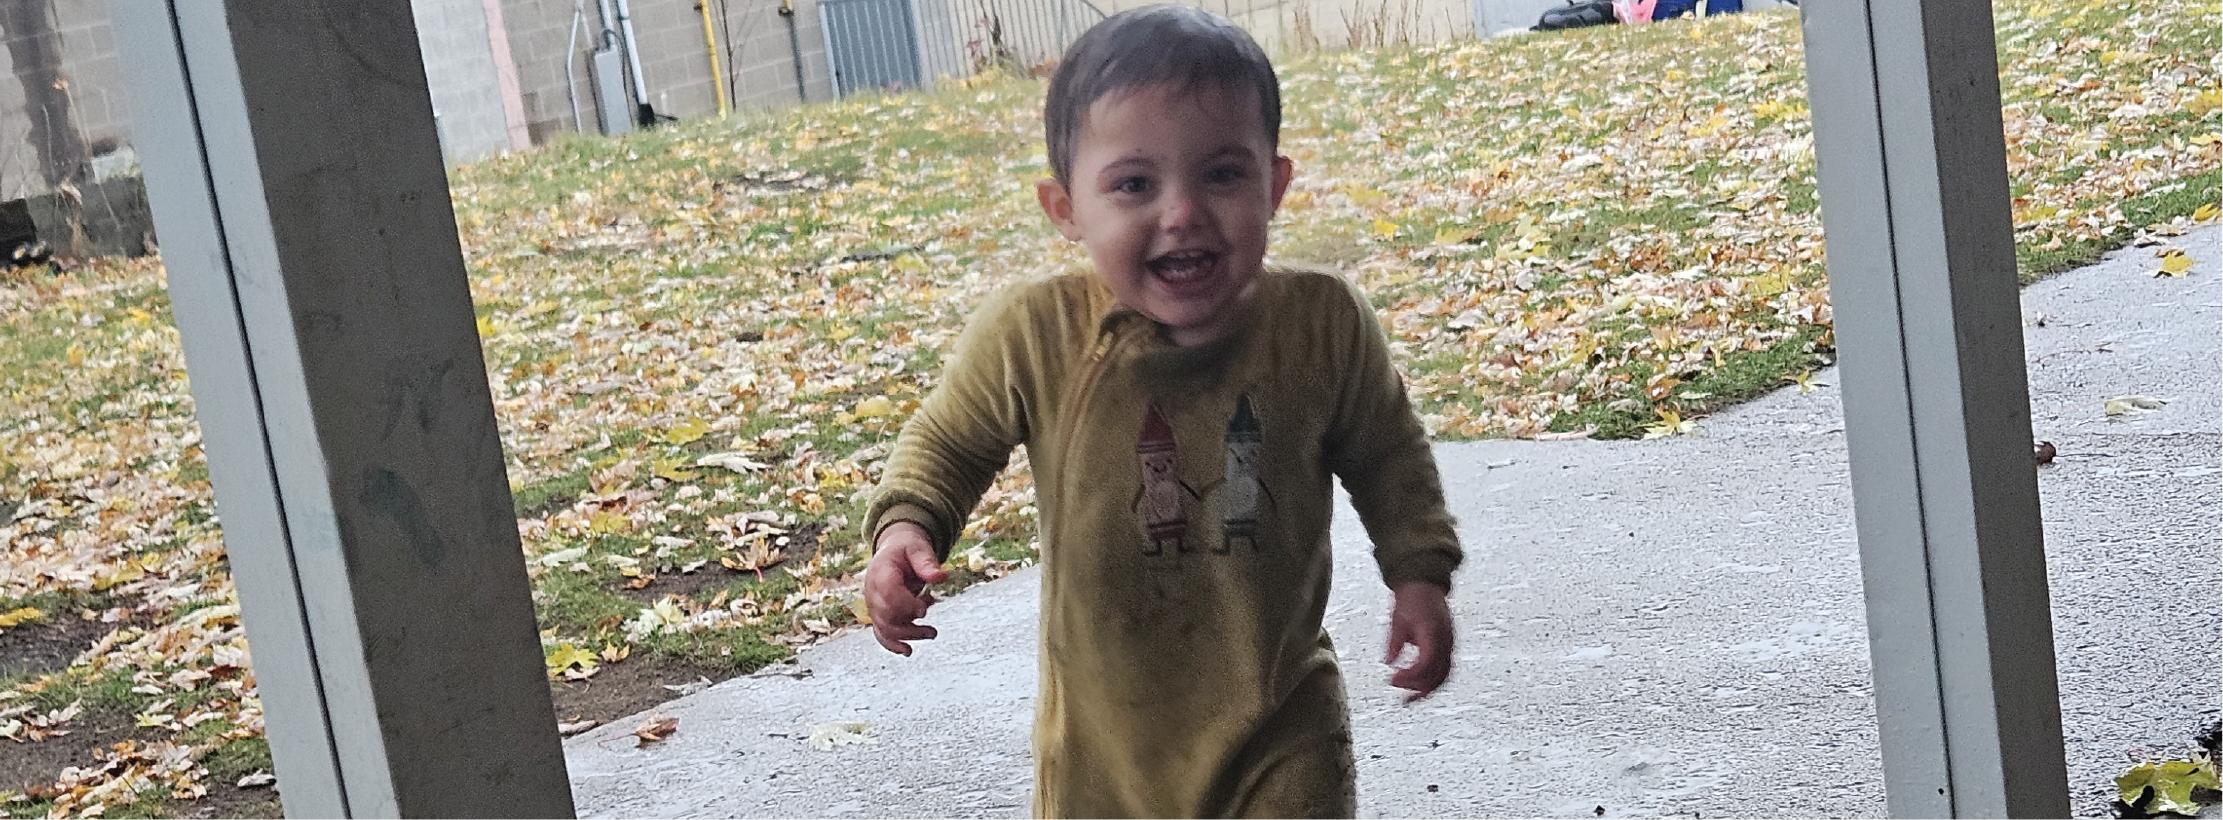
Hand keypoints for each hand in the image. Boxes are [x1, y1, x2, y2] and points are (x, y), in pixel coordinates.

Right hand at [864, 522, 948, 655]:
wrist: (893, 551)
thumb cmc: (906, 549)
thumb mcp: (918, 548)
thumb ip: (927, 562)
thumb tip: (941, 577)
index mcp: (881, 571)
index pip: (888, 593)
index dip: (905, 604)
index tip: (924, 610)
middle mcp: (873, 591)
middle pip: (886, 615)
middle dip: (911, 624)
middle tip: (932, 628)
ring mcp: (874, 605)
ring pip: (885, 628)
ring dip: (909, 635)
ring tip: (931, 633)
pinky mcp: (878, 615)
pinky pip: (881, 633)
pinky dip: (892, 644)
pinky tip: (908, 651)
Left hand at [1384, 582, 1453, 702]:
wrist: (1425, 585)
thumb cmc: (1410, 600)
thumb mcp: (1397, 619)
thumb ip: (1394, 642)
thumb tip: (1389, 664)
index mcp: (1433, 631)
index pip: (1427, 661)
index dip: (1411, 675)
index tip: (1393, 680)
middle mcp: (1446, 640)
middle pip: (1439, 674)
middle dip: (1420, 689)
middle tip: (1401, 697)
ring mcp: (1450, 644)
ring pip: (1444, 676)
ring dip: (1427, 690)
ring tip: (1409, 699)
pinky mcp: (1448, 647)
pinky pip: (1444, 670)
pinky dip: (1431, 682)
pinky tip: (1416, 687)